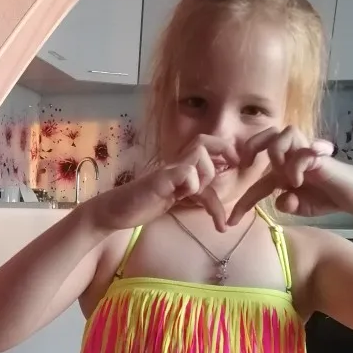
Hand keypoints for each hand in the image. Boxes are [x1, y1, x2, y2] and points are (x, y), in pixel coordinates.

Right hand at [90, 135, 239, 233]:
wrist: (114, 212)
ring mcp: (167, 170)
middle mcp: (176, 163)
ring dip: (206, 176)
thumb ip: (196, 191)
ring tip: (197, 195)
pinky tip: (184, 197)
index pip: (208, 146)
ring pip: (200, 157)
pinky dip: (192, 184)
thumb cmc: (143, 204)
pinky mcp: (159, 180)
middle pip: (206, 140)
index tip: (238, 165)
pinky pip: (186, 173)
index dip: (227, 151)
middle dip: (225, 151)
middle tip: (236, 166)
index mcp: (181, 165)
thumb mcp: (177, 199)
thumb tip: (217, 186)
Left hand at [228, 126, 352, 223]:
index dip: (242, 203)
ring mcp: (305, 153)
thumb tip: (280, 200)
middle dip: (251, 145)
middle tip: (246, 164)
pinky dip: (295, 167)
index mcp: (282, 171)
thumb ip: (286, 204)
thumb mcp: (299, 207)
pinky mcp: (319, 156)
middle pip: (267, 134)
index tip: (230, 222)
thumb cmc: (326, 198)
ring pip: (282, 133)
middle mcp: (291, 158)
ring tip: (280, 172)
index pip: (255, 182)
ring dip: (275, 151)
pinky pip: (301, 153)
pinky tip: (298, 182)